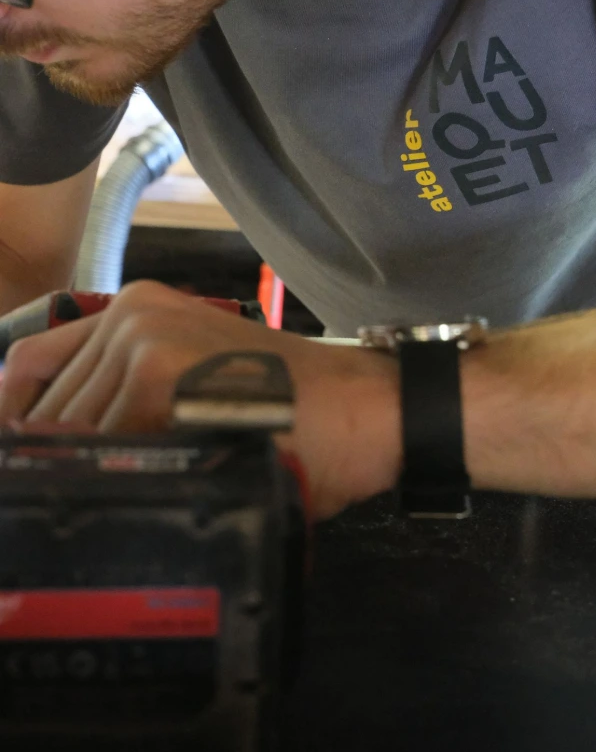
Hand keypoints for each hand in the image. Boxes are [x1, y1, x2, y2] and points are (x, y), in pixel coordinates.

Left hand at [0, 281, 401, 518]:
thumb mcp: (196, 373)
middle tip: (98, 491)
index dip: (17, 417)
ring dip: (95, 475)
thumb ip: (129, 392)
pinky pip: (105, 454)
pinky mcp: (158, 381)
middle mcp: (129, 317)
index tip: (23, 459)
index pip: (33, 363)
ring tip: (149, 493)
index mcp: (136, 309)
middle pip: (48, 407)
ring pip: (72, 435)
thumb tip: (61, 446)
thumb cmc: (286, 402)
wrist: (355, 407)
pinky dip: (120, 482)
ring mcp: (141, 344)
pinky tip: (161, 493)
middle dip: (60, 458)